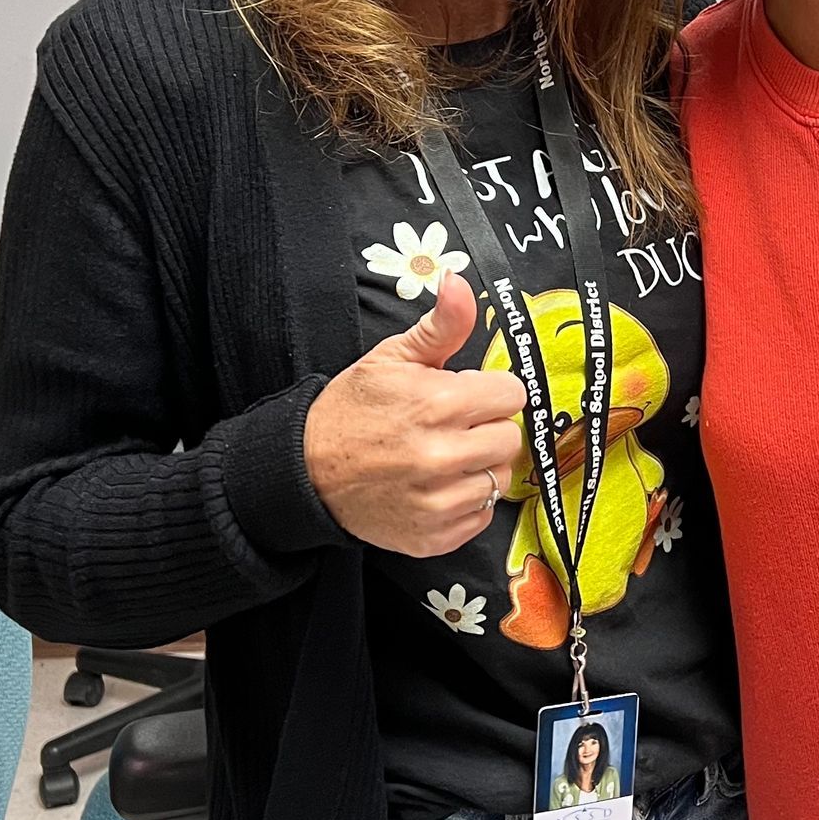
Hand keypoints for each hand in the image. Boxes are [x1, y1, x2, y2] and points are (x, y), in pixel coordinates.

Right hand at [303, 269, 525, 557]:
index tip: (466, 395)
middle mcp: (441, 456)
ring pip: (498, 479)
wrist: (306, 472)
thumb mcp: (391, 358)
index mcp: (436, 404)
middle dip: (486, 428)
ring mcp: (438, 502)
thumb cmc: (352, 411)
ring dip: (478, 467)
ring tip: (443, 457)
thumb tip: (461, 283)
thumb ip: (441, 325)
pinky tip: (435, 486)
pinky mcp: (434, 536)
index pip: (511, 395)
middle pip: (509, 438)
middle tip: (453, 427)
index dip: (489, 391)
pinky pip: (481, 516)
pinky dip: (465, 502)